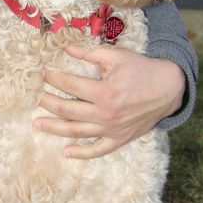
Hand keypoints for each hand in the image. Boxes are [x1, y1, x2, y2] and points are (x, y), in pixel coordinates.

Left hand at [33, 45, 185, 158]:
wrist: (168, 88)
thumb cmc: (140, 69)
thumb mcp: (115, 56)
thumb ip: (89, 54)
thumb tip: (66, 49)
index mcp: (104, 92)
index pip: (69, 85)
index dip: (52, 78)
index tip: (41, 74)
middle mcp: (105, 114)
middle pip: (67, 110)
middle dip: (47, 102)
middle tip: (33, 97)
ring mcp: (112, 129)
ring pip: (76, 132)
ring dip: (54, 129)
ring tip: (36, 125)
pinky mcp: (119, 139)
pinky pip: (98, 150)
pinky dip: (82, 153)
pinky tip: (66, 152)